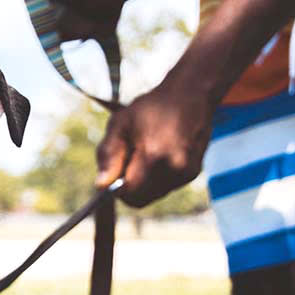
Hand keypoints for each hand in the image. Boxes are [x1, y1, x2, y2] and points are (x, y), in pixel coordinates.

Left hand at [95, 75, 213, 207]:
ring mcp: (186, 173)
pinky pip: (166, 187)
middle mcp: (174, 168)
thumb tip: (101, 185)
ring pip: (153, 195)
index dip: (116, 189)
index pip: (128, 193)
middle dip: (129, 187)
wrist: (191, 94)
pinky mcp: (193, 174)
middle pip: (140, 200)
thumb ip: (108, 155)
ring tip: (147, 153)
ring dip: (144, 183)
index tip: (114, 174)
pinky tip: (161, 153)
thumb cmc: (151, 107)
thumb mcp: (121, 123)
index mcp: (153, 154)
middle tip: (129, 161)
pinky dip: (158, 178)